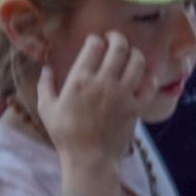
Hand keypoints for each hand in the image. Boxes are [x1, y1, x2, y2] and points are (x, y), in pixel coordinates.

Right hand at [37, 32, 154, 164]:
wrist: (90, 158)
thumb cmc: (65, 134)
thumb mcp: (46, 108)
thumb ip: (46, 85)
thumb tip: (46, 68)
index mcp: (80, 79)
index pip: (94, 46)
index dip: (96, 39)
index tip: (95, 40)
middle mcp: (104, 82)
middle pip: (118, 48)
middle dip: (118, 38)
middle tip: (115, 38)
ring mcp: (123, 94)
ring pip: (137, 63)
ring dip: (135, 53)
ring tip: (131, 53)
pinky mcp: (136, 108)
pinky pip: (149, 87)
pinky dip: (149, 78)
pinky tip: (145, 75)